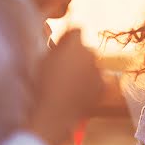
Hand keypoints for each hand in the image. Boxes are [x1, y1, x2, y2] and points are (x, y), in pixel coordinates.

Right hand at [30, 29, 103, 144]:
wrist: (53, 113)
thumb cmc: (42, 86)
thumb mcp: (42, 59)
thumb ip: (55, 45)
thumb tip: (61, 38)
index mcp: (74, 44)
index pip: (77, 30)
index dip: (68, 38)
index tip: (61, 47)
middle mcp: (90, 54)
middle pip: (85, 48)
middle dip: (77, 54)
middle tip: (63, 68)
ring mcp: (98, 70)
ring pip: (92, 64)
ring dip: (84, 69)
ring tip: (70, 83)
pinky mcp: (102, 86)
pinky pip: (97, 79)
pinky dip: (90, 83)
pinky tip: (77, 92)